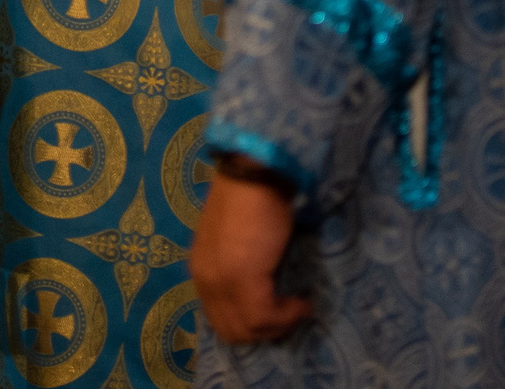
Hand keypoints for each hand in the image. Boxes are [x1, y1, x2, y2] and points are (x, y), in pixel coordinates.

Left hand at [189, 160, 311, 345]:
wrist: (255, 173)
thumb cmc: (253, 198)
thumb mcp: (239, 241)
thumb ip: (240, 267)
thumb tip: (263, 292)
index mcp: (202, 268)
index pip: (220, 318)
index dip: (250, 324)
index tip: (277, 313)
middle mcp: (205, 278)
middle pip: (231, 330)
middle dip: (264, 331)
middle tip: (289, 315)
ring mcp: (221, 280)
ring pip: (248, 329)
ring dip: (278, 325)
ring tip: (298, 308)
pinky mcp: (242, 278)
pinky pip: (264, 316)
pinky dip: (287, 316)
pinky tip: (302, 303)